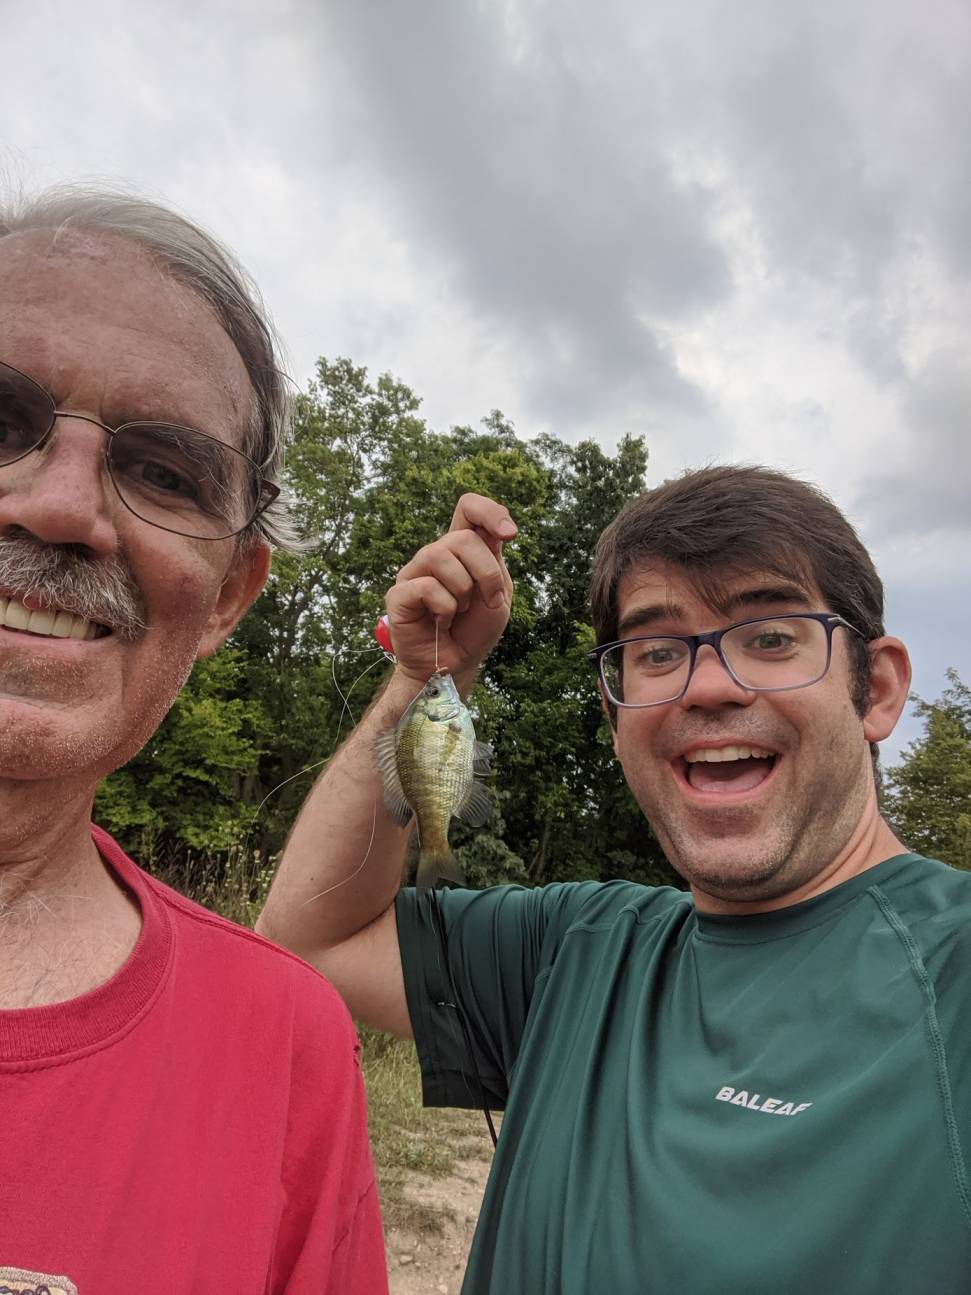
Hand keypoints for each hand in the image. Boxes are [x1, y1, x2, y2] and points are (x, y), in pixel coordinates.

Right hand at [385, 493, 516, 688]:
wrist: (455, 664)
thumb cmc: (475, 629)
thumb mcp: (497, 595)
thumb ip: (494, 562)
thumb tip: (494, 535)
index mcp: (463, 549)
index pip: (469, 508)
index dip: (490, 512)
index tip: (510, 534)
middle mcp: (437, 554)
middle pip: (463, 537)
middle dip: (485, 573)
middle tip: (485, 600)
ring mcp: (415, 572)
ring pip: (442, 556)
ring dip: (462, 591)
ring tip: (458, 611)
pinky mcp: (399, 593)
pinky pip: (427, 587)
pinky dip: (444, 608)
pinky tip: (440, 621)